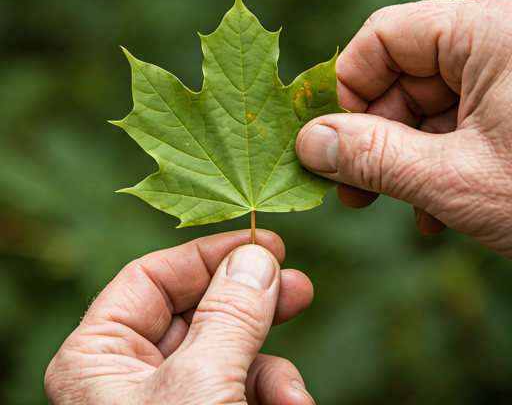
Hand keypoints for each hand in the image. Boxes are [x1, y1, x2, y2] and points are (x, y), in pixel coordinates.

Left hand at [44, 230, 314, 404]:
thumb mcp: (200, 388)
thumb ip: (230, 315)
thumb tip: (257, 256)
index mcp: (99, 356)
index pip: (152, 278)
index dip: (208, 255)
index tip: (263, 242)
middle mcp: (129, 375)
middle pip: (197, 310)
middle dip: (250, 300)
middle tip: (297, 283)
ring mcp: (168, 402)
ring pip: (227, 352)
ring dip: (270, 367)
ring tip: (296, 395)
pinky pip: (240, 390)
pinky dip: (271, 396)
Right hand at [296, 0, 511, 257]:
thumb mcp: (455, 180)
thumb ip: (372, 157)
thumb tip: (309, 143)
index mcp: (488, 33)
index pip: (383, 36)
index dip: (348, 88)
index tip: (333, 140)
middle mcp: (500, 44)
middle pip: (402, 75)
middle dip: (372, 135)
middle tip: (353, 188)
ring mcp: (511, 78)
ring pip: (427, 107)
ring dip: (403, 159)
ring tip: (399, 206)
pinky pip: (459, 125)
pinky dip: (437, 165)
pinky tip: (436, 209)